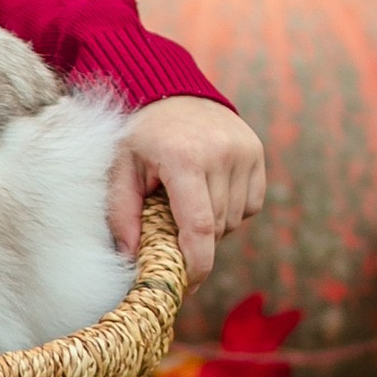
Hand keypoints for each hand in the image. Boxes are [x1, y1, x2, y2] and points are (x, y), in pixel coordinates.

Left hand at [109, 97, 267, 287]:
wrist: (171, 90)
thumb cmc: (141, 135)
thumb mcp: (120, 169)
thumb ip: (122, 215)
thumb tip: (130, 260)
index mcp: (184, 158)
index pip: (199, 226)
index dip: (196, 263)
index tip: (186, 286)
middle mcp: (221, 153)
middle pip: (216, 227)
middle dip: (194, 240)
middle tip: (171, 230)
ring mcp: (244, 151)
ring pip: (235, 219)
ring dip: (212, 225)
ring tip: (187, 202)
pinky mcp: (257, 152)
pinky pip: (251, 204)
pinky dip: (231, 209)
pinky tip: (209, 191)